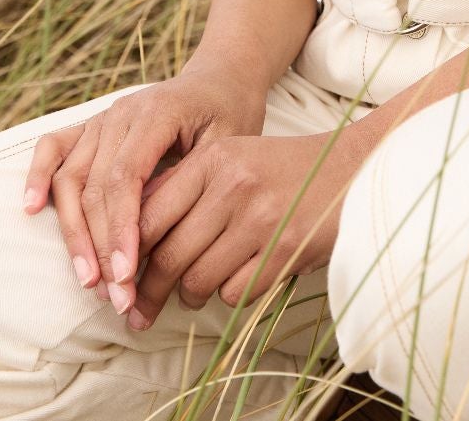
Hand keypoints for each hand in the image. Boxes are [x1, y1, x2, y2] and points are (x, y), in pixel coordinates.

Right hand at [22, 63, 268, 313]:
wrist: (221, 79)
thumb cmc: (230, 115)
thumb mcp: (229, 143)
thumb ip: (192, 181)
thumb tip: (160, 236)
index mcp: (158, 112)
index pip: (125, 177)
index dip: (121, 229)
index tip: (126, 275)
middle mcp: (123, 112)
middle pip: (95, 186)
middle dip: (101, 247)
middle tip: (116, 297)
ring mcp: (102, 118)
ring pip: (71, 177)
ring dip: (73, 232)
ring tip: (88, 280)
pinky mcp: (90, 126)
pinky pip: (54, 147)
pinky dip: (38, 175)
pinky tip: (30, 208)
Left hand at [126, 128, 358, 330]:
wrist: (351, 168)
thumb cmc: (281, 168)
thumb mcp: (232, 158)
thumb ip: (185, 185)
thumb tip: (129, 231)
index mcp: (214, 157)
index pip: (149, 215)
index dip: (127, 255)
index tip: (117, 279)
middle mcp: (234, 184)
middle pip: (168, 255)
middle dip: (148, 291)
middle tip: (137, 309)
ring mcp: (261, 218)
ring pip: (198, 281)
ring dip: (190, 295)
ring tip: (194, 290)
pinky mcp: (284, 250)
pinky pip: (234, 293)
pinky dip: (230, 295)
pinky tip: (239, 279)